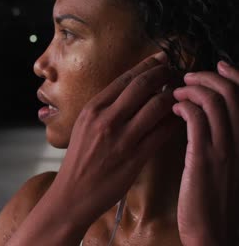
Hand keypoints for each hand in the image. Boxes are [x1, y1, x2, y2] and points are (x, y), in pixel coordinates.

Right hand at [53, 52, 178, 222]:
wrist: (73, 193)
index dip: (146, 66)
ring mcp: (122, 138)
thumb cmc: (79, 160)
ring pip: (157, 106)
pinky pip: (163, 132)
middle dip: (164, 74)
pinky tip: (179, 117)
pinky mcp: (136, 156)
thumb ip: (103, 109)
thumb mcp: (83, 127)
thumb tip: (128, 93)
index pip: (124, 79)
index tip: (160, 59)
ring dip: (173, 96)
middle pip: (143, 86)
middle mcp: (106, 119)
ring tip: (180, 94)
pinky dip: (174, 121)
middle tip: (175, 71)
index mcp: (92, 109)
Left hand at [173, 61, 238, 244]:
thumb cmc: (217, 199)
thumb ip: (225, 138)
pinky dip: (185, 107)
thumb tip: (207, 114)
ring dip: (194, 89)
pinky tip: (175, 108)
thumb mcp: (229, 164)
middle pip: (233, 93)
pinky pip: (197, 120)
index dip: (234, 75)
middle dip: (210, 77)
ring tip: (178, 90)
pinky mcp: (205, 159)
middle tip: (189, 76)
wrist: (215, 232)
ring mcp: (227, 149)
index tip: (219, 65)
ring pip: (216, 102)